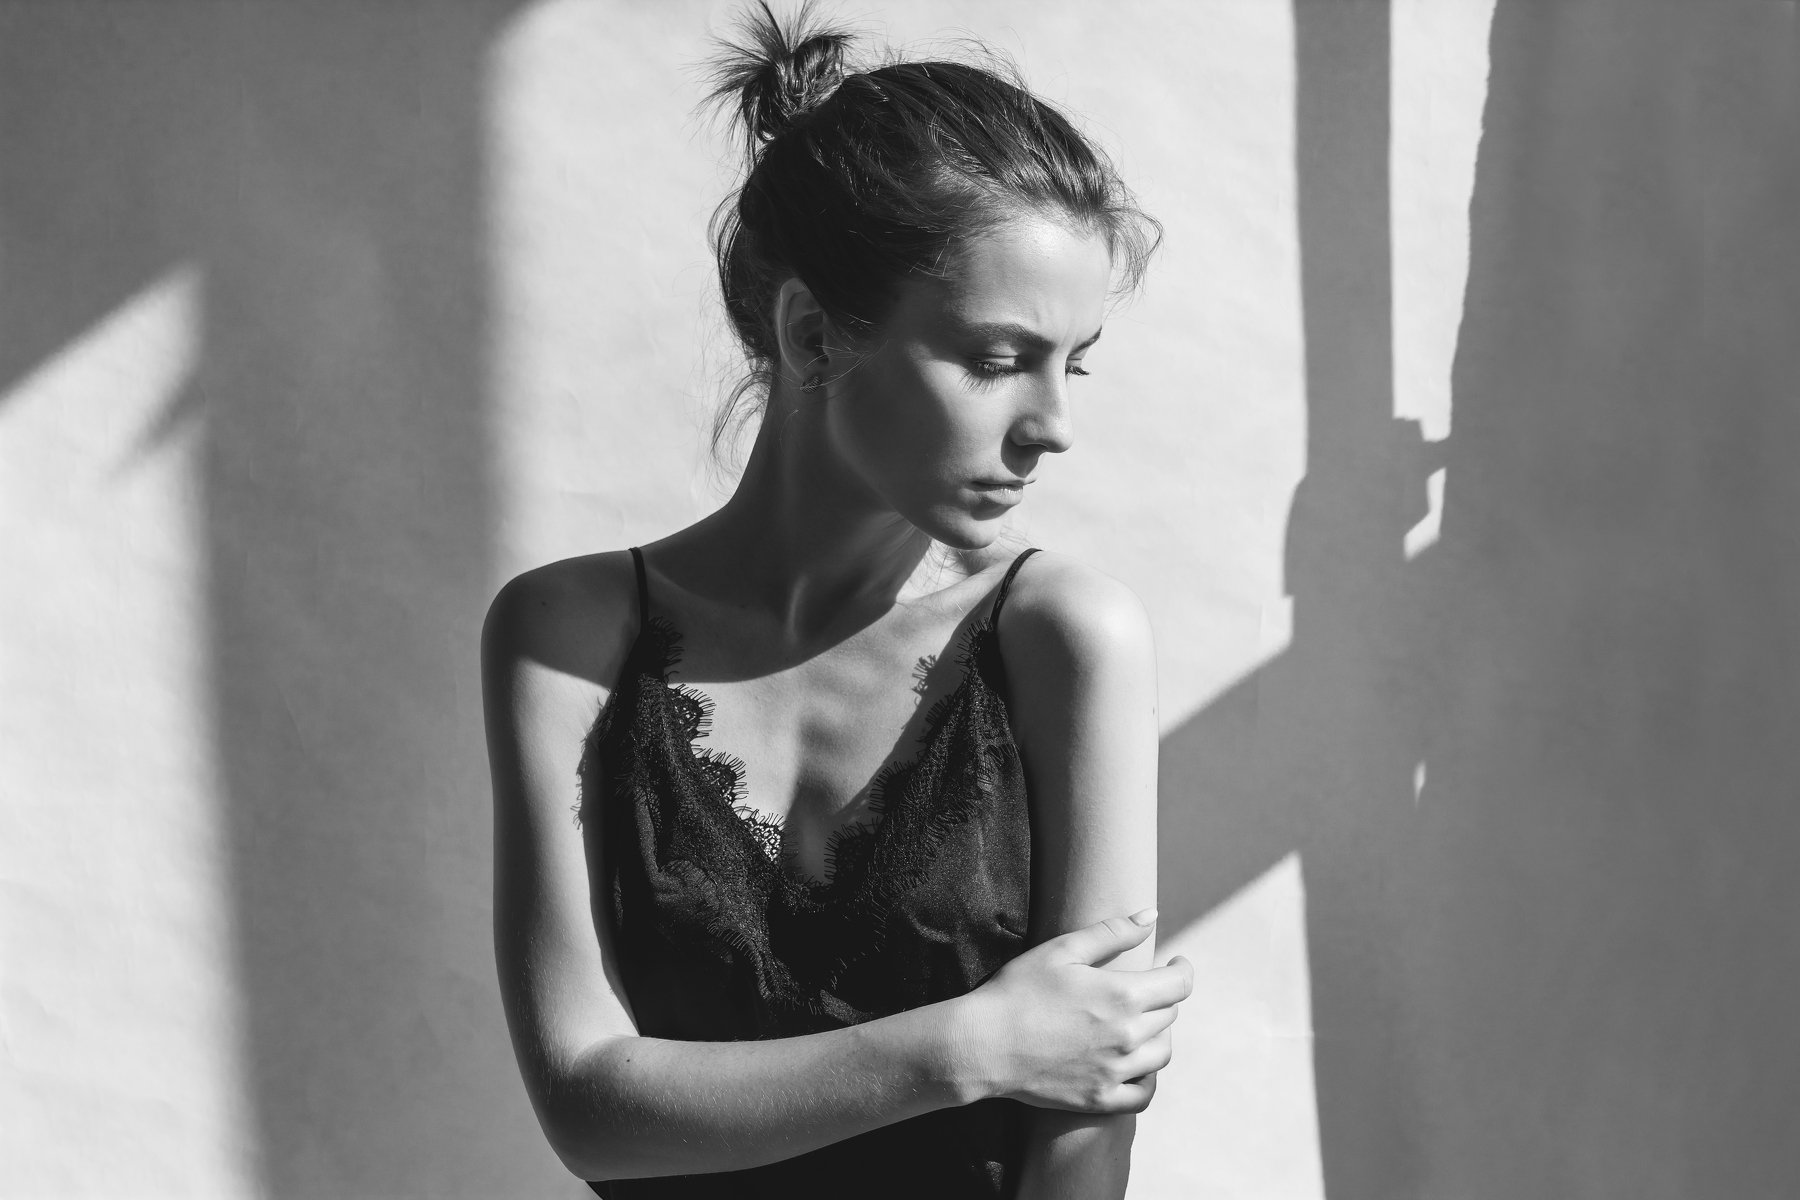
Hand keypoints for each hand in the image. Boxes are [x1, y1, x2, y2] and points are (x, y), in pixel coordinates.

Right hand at [957, 910, 1192, 1113]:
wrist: (983, 1044)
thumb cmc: (1018, 990)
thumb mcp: (1062, 949)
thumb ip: (1112, 932)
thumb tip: (1152, 916)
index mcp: (1124, 996)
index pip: (1179, 984)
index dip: (1183, 969)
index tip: (1175, 961)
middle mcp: (1128, 1037)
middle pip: (1169, 1016)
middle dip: (1162, 997)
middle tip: (1142, 988)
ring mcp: (1116, 1072)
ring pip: (1162, 1054)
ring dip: (1157, 1034)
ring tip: (1138, 1023)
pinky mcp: (1101, 1099)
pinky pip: (1144, 1094)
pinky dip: (1148, 1079)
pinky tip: (1135, 1065)